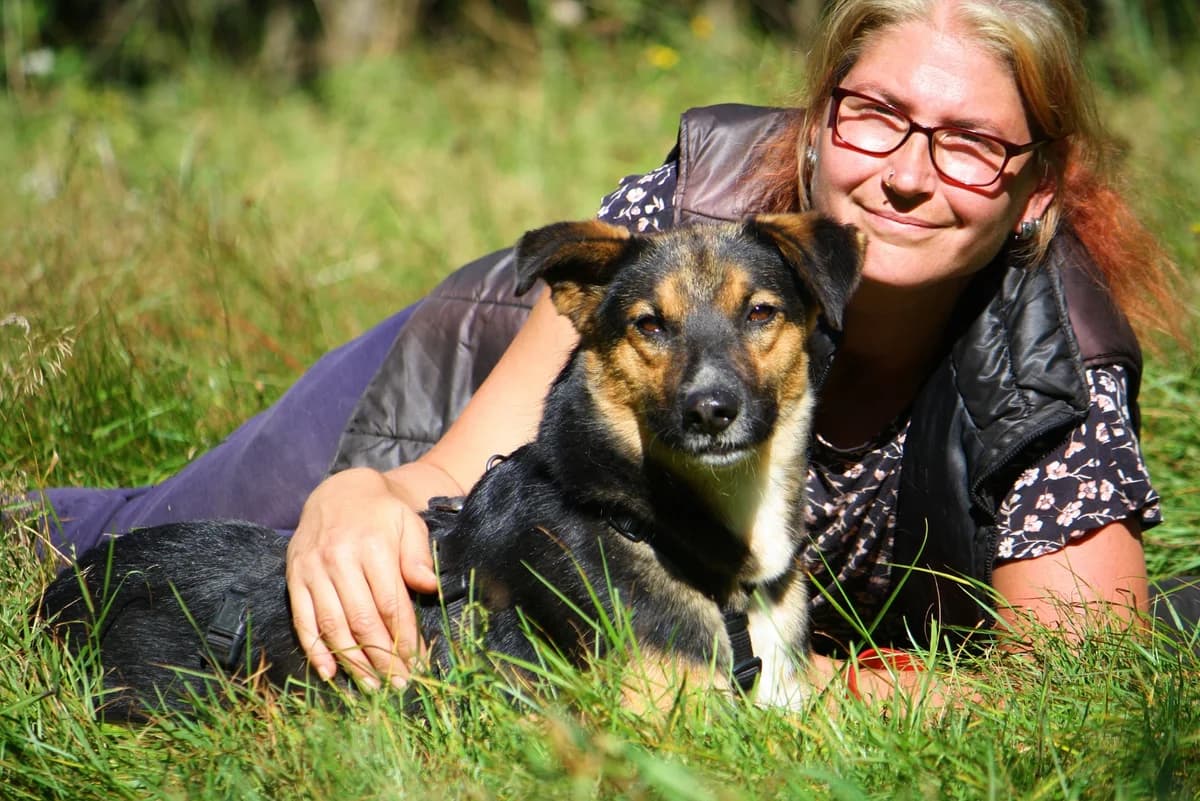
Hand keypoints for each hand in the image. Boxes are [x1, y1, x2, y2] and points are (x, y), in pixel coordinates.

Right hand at [286, 466, 439, 686]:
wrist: (340, 492)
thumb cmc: (382, 514)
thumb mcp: (408, 523)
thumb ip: (417, 556)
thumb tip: (431, 587)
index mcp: (372, 546)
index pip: (390, 603)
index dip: (405, 636)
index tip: (418, 661)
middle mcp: (339, 559)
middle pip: (362, 620)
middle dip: (383, 657)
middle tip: (399, 684)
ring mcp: (313, 570)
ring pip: (333, 625)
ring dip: (353, 661)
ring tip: (372, 686)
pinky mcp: (295, 577)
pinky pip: (303, 619)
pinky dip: (315, 649)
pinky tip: (329, 673)